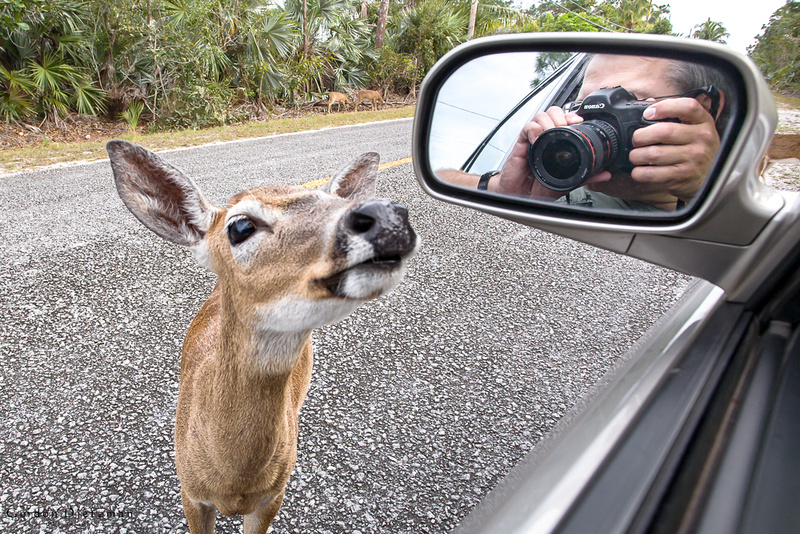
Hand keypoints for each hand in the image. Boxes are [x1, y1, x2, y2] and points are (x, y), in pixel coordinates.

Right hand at [493, 106, 610, 198]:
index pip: (565, 120)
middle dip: (560, 115)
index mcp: (557, 144)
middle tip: (564, 127)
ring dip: (548, 120)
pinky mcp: (521, 144)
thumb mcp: (566, 182)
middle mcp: (545, 139)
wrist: (521, 196)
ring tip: (551, 132)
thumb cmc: (538, 188)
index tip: (579, 121)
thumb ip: (585, 177)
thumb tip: (604, 174)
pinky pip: (526, 128)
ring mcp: (533, 140)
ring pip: (540, 116)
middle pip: (552, 112)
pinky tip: (537, 139)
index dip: (571, 116)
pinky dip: (533, 129)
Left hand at [628, 97, 719, 202]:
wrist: (712, 178)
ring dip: (637, 155)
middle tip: (636, 140)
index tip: (648, 114)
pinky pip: (652, 173)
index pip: (687, 107)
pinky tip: (639, 170)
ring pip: (654, 154)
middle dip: (641, 136)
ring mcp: (693, 158)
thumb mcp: (696, 129)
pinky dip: (639, 172)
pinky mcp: (682, 176)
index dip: (664, 107)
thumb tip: (649, 103)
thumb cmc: (698, 149)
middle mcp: (701, 139)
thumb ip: (676, 116)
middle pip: (664, 132)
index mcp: (704, 122)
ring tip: (636, 156)